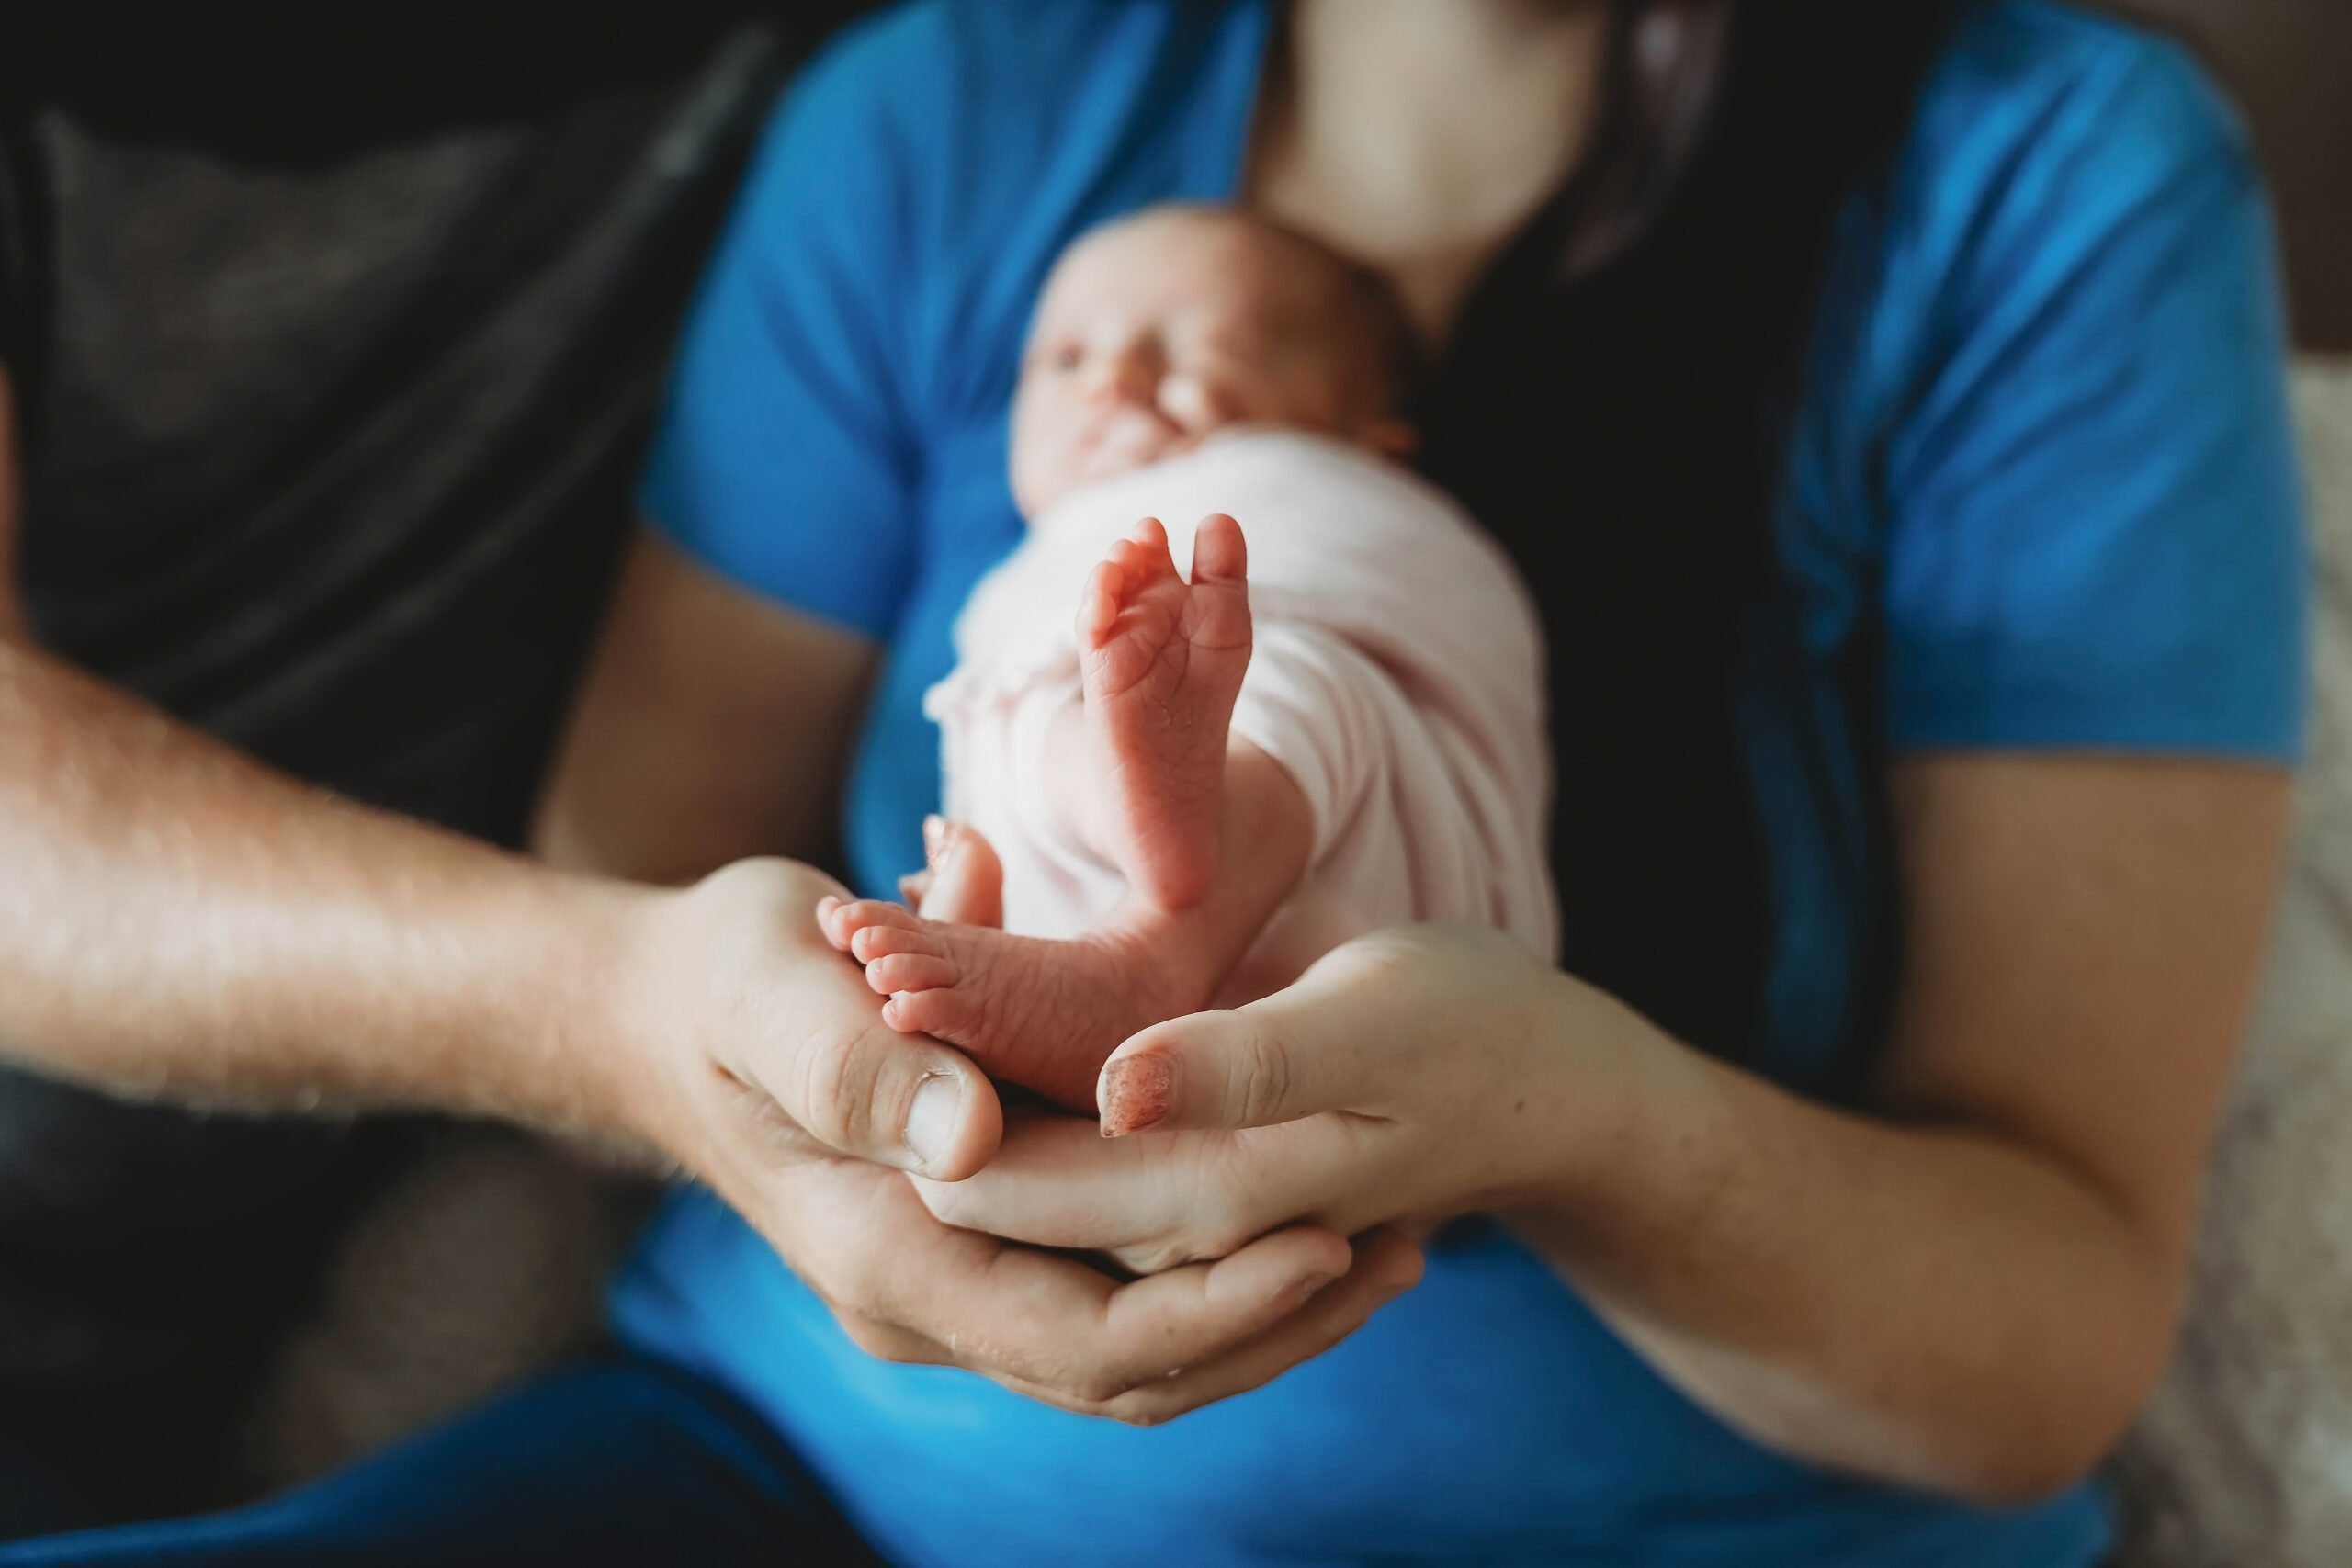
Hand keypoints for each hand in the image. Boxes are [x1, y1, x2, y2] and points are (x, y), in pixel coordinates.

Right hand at [609, 854, 1422, 1420]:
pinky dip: (1216, 1269)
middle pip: (1131, 1371)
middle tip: (1410, 1241)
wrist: (665, 1012)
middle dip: (1274, 1318)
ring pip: (1139, 1351)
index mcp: (883, 1256)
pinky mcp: (990, 1249)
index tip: (1331, 1233)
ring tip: (1397, 1237)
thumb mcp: (767, 986)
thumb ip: (854, 1061)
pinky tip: (1308, 1208)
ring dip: (1264, 1306)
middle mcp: (929, 1301)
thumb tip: (969, 1142)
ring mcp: (960, 1287)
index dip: (1212, 1305)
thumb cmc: (717, 980)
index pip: (1076, 1337)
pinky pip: (1121, 1296)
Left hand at [916, 924, 1621, 1274]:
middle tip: (859, 928)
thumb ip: (1243, 1066)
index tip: (864, 962)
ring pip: (1017, 1169)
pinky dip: (1005, 1075)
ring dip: (951, 1070)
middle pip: (988, 1185)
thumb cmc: (1461, 1030)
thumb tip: (1113, 1091)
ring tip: (891, 932)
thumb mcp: (1366, 1022)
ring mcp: (1174, 1223)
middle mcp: (1172, 1240)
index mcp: (1207, 1202)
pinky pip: (1061, 1151)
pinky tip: (967, 979)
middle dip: (915, 1075)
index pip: (1000, 1192)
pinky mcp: (1181, 1187)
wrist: (1539, 1083)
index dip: (920, 1092)